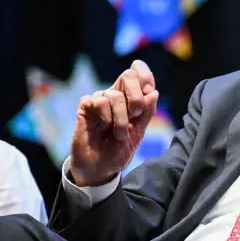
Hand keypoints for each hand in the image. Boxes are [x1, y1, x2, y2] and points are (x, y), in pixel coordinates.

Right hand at [69, 60, 158, 186]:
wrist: (100, 167)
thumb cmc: (119, 149)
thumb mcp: (138, 132)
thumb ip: (147, 112)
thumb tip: (153, 92)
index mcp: (131, 98)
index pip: (139, 73)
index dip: (146, 76)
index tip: (149, 90)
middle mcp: (115, 94)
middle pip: (128, 75)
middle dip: (136, 98)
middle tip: (135, 116)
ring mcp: (100, 99)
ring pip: (115, 94)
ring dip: (121, 118)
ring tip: (119, 134)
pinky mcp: (86, 106)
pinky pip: (100, 101)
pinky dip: (106, 116)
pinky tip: (103, 127)